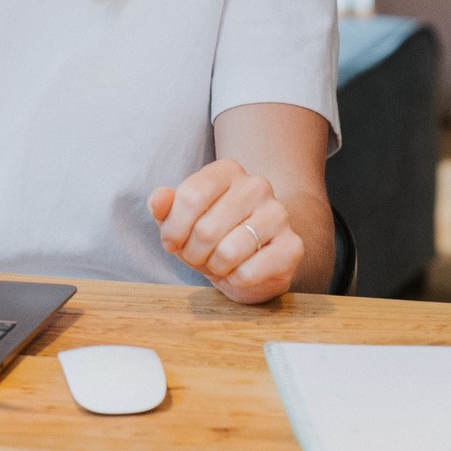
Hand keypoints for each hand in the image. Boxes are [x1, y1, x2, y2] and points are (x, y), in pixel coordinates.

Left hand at [148, 158, 302, 304]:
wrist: (253, 258)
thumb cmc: (211, 235)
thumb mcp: (180, 219)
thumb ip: (164, 206)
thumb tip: (158, 200)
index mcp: (228, 170)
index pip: (190, 196)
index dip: (173, 229)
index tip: (171, 242)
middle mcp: (257, 185)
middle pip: (206, 228)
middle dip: (192, 253)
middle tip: (198, 256)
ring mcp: (279, 214)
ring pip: (228, 252)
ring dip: (215, 267)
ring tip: (219, 263)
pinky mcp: (292, 246)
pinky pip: (248, 272)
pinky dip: (236, 280)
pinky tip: (240, 272)